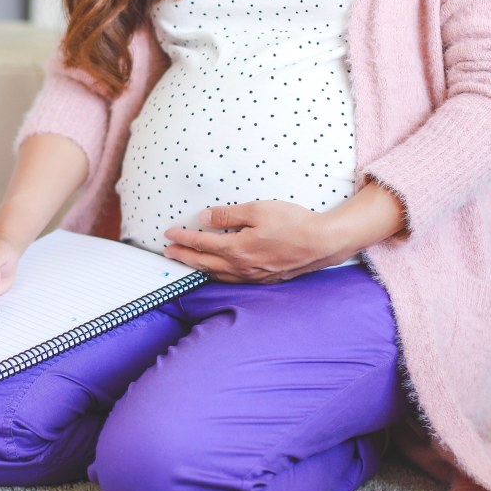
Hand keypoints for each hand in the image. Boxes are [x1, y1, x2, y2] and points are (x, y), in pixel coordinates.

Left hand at [163, 200, 348, 283]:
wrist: (322, 243)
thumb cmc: (293, 223)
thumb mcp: (258, 209)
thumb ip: (228, 214)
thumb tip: (205, 218)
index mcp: (237, 248)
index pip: (201, 243)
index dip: (182, 238)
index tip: (169, 234)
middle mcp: (241, 267)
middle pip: (204, 262)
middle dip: (184, 256)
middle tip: (168, 252)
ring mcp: (253, 276)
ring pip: (217, 275)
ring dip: (199, 268)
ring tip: (187, 262)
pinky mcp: (264, 279)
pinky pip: (233, 280)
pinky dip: (218, 275)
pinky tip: (217, 271)